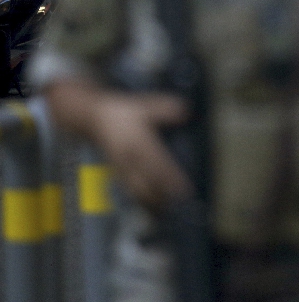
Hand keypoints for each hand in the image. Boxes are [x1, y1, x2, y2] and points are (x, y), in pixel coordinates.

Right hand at [92, 93, 191, 210]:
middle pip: (147, 183)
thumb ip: (165, 109)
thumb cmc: (122, 112)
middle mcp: (129, 158)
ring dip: (151, 203)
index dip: (170, 178)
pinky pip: (129, 190)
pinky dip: (140, 200)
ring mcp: (122, 167)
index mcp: (138, 141)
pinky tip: (149, 208)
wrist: (92, 119)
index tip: (184, 189)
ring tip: (165, 213)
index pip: (157, 163)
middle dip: (162, 197)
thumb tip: (186, 112)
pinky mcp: (117, 172)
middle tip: (178, 208)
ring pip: (136, 190)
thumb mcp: (144, 106)